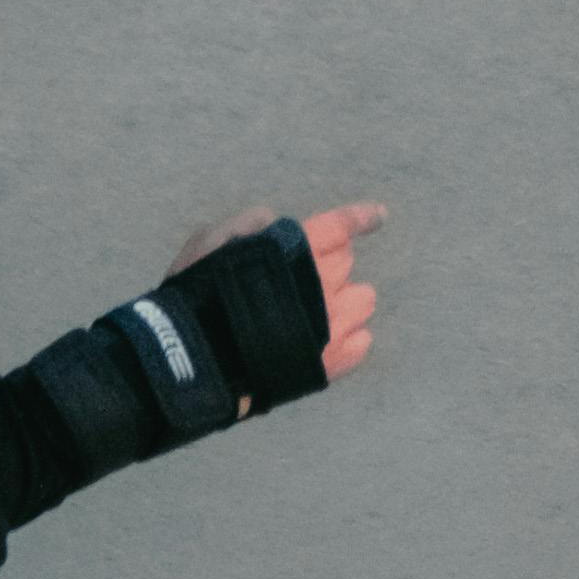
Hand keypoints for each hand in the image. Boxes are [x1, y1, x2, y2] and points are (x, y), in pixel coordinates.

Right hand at [174, 199, 385, 383]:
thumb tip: (273, 220)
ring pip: (363, 300)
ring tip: (317, 314)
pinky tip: (323, 342)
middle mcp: (323, 283)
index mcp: (296, 250)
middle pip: (345, 262)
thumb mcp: (208, 243)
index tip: (379, 216)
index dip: (359, 217)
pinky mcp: (335, 361)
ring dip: (345, 300)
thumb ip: (245, 224)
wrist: (201, 362)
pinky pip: (363, 341)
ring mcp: (334, 324)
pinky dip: (348, 338)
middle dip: (327, 264)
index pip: (337, 227)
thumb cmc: (199, 297)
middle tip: (298, 281)